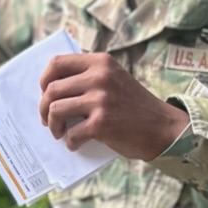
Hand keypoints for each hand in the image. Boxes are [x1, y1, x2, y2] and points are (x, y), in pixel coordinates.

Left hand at [37, 51, 187, 160]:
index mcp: (100, 62)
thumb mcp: (115, 79)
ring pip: (55, 110)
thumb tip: (52, 90)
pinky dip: (70, 142)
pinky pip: (72, 133)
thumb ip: (89, 77)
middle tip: (47, 120)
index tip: (44, 94)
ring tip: (59, 132)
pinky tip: (76, 144)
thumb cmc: (135, 107)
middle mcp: (99, 77)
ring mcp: (100, 100)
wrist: (164, 128)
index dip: (44, 80)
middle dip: (44, 108)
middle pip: (52, 89)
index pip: (57, 63)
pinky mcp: (102, 123)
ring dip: (53, 125)